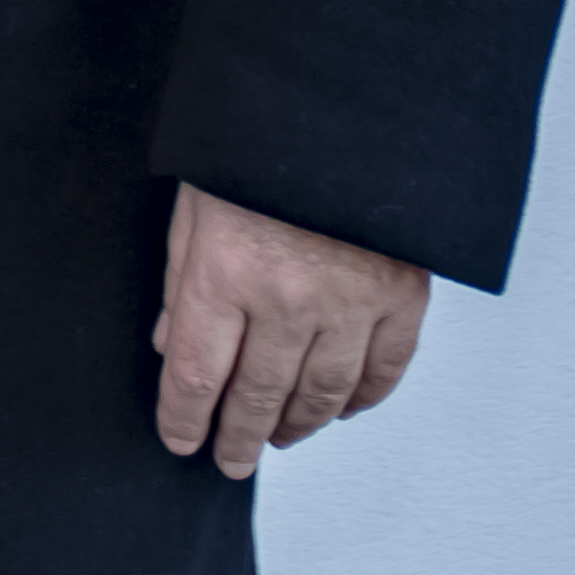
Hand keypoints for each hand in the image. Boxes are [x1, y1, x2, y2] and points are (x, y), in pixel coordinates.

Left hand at [151, 180, 429, 480]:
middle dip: (238, 437)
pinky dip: (361, 399)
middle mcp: (287, 300)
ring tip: (277, 438)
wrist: (339, 113)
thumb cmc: (251, 153)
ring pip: (322, 394)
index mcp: (224, 274)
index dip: (185, 418)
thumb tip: (172, 347)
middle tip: (230, 461)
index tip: (180, 442)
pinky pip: (384, 370)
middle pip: (258, 396)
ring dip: (297, 425)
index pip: (196, 373)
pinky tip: (339, 410)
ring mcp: (351, 303)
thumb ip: (182, 283)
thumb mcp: (193, 207)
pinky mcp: (402, 297)